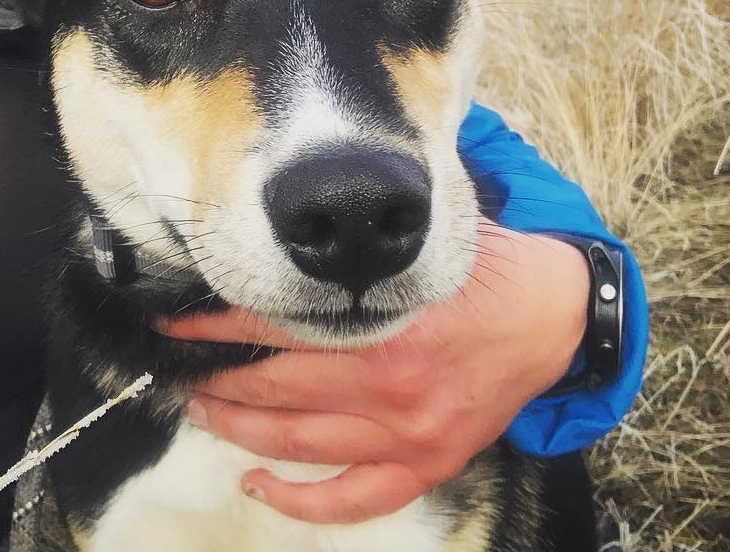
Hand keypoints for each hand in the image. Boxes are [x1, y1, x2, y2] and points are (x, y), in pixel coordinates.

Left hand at [154, 223, 587, 523]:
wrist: (552, 318)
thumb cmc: (480, 271)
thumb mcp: (417, 240)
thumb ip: (356, 243)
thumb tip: (285, 227)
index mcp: (382, 325)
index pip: (271, 325)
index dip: (214, 326)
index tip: (177, 323)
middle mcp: (390, 386)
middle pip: (275, 391)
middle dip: (217, 381)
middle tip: (182, 371)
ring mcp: (408, 435)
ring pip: (299, 446)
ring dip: (239, 431)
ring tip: (203, 412)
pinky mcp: (426, 465)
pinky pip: (352, 499)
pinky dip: (299, 501)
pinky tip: (257, 483)